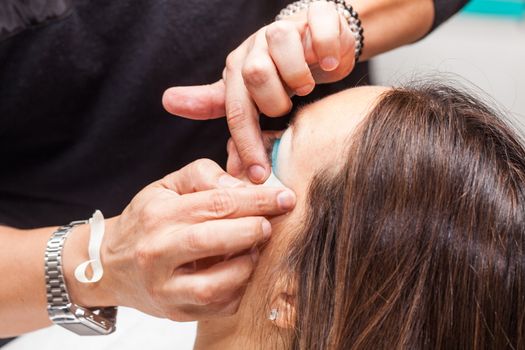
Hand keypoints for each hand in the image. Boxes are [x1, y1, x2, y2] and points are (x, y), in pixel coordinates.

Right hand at [90, 159, 295, 320]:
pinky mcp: (176, 312)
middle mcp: (158, 253)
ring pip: (216, 284)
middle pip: (214, 240)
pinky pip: (218, 307)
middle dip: (253, 230)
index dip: (257, 200)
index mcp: (159, 216)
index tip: (285, 198)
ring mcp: (165, 288)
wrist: (110, 265)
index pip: (216, 203)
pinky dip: (240, 289)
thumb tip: (242, 185)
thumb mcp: (166, 186)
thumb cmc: (146, 220)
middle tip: (272, 224)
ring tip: (256, 249)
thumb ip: (203, 175)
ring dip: (247, 265)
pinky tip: (244, 270)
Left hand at [163, 2, 355, 182]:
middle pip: (255, 74)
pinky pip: (318, 29)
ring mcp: (284, 27)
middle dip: (276, 100)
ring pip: (282, 46)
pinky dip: (327, 50)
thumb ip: (222, 109)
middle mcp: (256, 46)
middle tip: (288, 105)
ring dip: (300, 76)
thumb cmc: (281, 73)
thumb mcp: (250, 94)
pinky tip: (329, 63)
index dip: (246, 144)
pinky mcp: (314, 15)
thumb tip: (185, 118)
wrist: (316, 41)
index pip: (236, 110)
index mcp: (238, 69)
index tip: (259, 174)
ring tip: (307, 87)